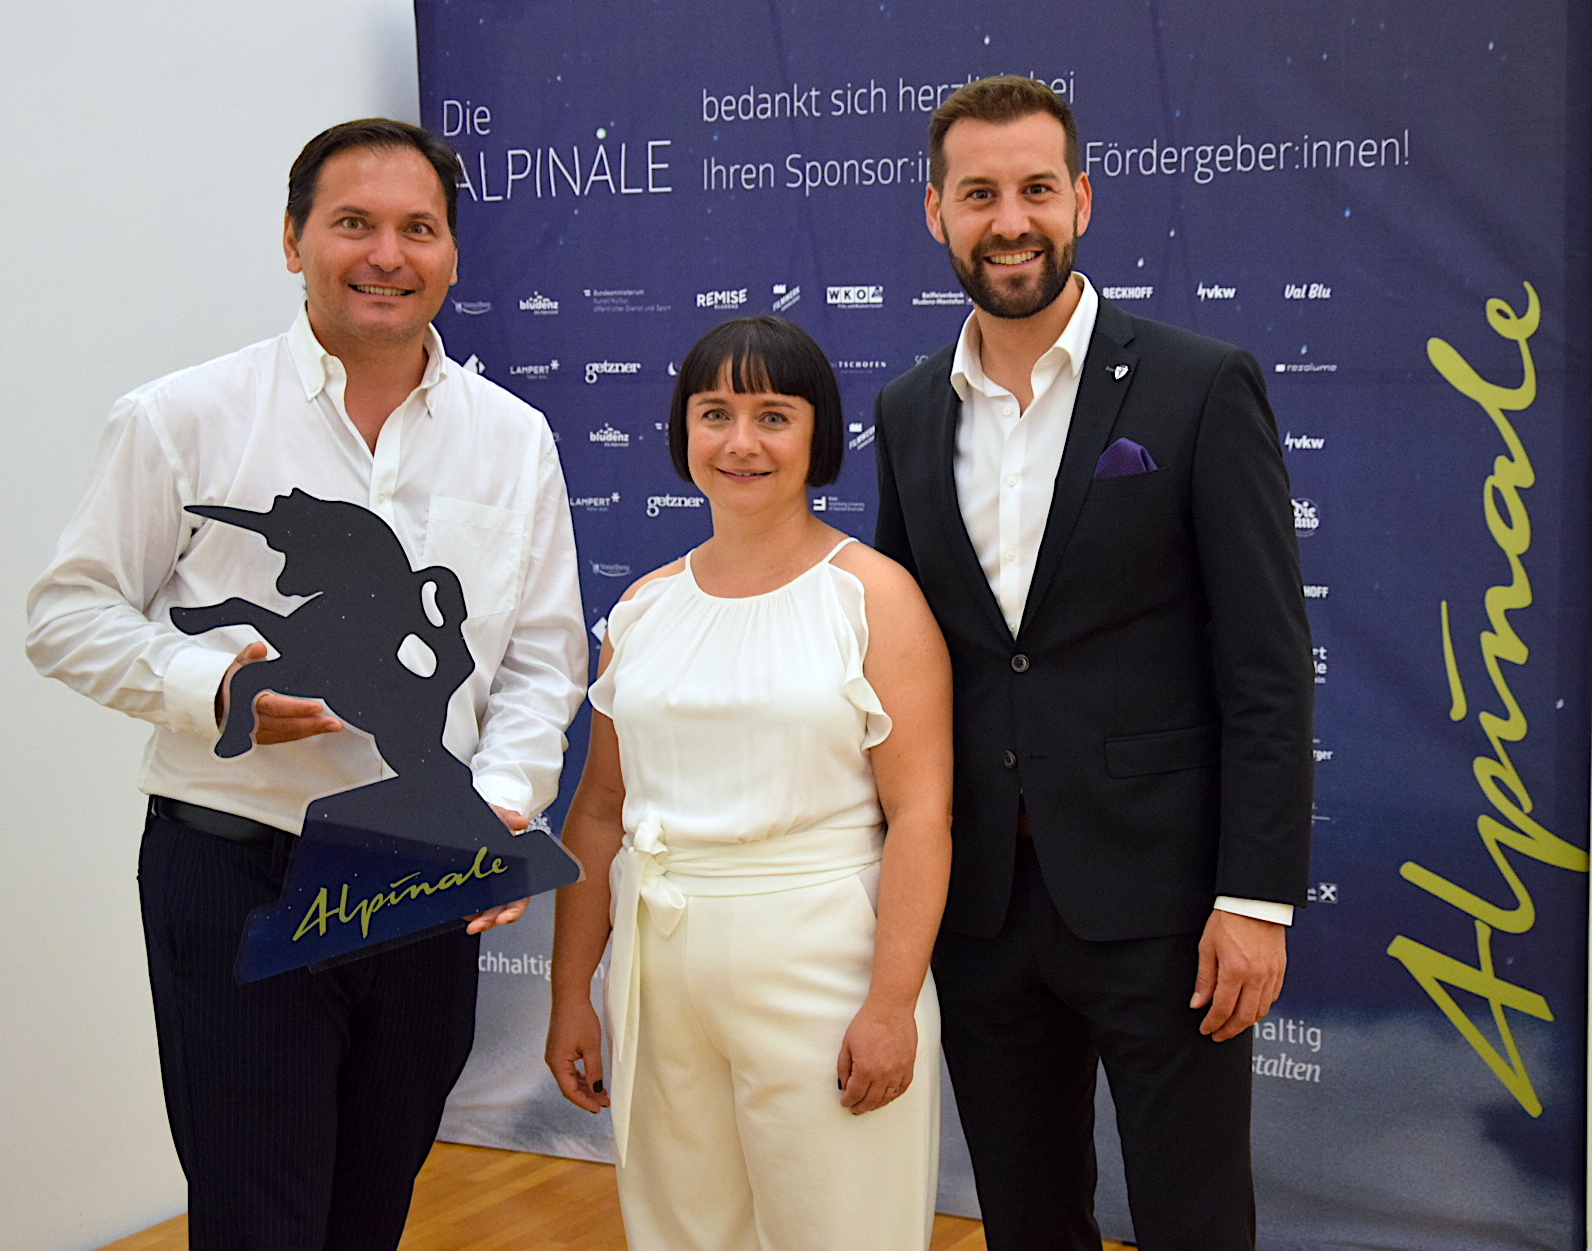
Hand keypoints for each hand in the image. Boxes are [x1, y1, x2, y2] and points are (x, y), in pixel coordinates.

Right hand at [216, 642, 343, 742]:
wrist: (210, 703)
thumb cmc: (227, 683)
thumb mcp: (236, 665)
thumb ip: (249, 656)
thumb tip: (259, 648)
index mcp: (245, 700)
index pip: (274, 706)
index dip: (295, 708)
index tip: (316, 706)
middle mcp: (250, 720)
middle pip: (284, 724)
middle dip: (310, 724)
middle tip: (334, 723)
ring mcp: (255, 731)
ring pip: (285, 734)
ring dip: (309, 731)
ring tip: (331, 726)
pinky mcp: (260, 737)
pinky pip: (283, 737)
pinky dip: (300, 734)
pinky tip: (316, 729)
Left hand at [466, 806, 531, 933]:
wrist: (465, 820)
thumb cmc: (487, 821)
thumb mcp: (495, 815)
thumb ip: (508, 817)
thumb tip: (522, 823)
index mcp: (515, 870)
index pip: (519, 896)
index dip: (514, 910)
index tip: (506, 918)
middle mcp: (501, 883)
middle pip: (501, 910)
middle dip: (491, 921)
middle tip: (479, 926)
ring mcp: (484, 887)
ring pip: (485, 912)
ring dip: (480, 922)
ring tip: (471, 925)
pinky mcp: (468, 889)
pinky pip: (469, 906)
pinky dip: (466, 912)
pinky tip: (461, 911)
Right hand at [546, 998, 608, 1112]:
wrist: (569, 996)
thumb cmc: (579, 1018)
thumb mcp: (591, 1046)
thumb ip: (594, 1070)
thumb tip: (597, 1089)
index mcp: (557, 1063)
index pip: (570, 1091)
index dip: (585, 1102)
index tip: (599, 1108)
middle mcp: (553, 1061)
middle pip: (569, 1087)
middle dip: (587, 1096)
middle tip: (605, 1102)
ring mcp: (555, 1055)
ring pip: (570, 1078)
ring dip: (585, 1086)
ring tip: (602, 1092)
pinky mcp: (559, 1048)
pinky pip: (570, 1069)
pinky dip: (581, 1076)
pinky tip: (593, 1079)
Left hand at [837, 1000, 916, 1114]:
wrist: (891, 1008)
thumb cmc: (869, 1022)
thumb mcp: (847, 1044)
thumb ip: (844, 1067)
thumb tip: (844, 1084)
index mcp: (866, 1069)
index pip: (855, 1094)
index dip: (848, 1100)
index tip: (845, 1102)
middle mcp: (884, 1074)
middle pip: (871, 1100)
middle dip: (861, 1107)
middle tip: (855, 1109)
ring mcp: (898, 1071)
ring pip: (888, 1098)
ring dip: (877, 1105)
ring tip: (870, 1106)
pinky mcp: (909, 1066)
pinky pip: (902, 1088)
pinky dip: (894, 1096)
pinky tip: (887, 1096)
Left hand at [1190, 909, 1287, 1040]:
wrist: (1254, 902)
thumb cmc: (1228, 920)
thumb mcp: (1207, 947)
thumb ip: (1205, 979)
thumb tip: (1198, 1004)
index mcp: (1235, 971)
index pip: (1223, 1009)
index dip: (1213, 1024)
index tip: (1206, 1029)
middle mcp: (1256, 977)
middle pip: (1245, 1017)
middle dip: (1229, 1030)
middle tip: (1218, 1035)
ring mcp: (1271, 974)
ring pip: (1261, 1011)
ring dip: (1246, 1023)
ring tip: (1232, 1025)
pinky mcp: (1280, 970)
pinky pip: (1272, 998)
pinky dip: (1260, 1009)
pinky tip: (1250, 1009)